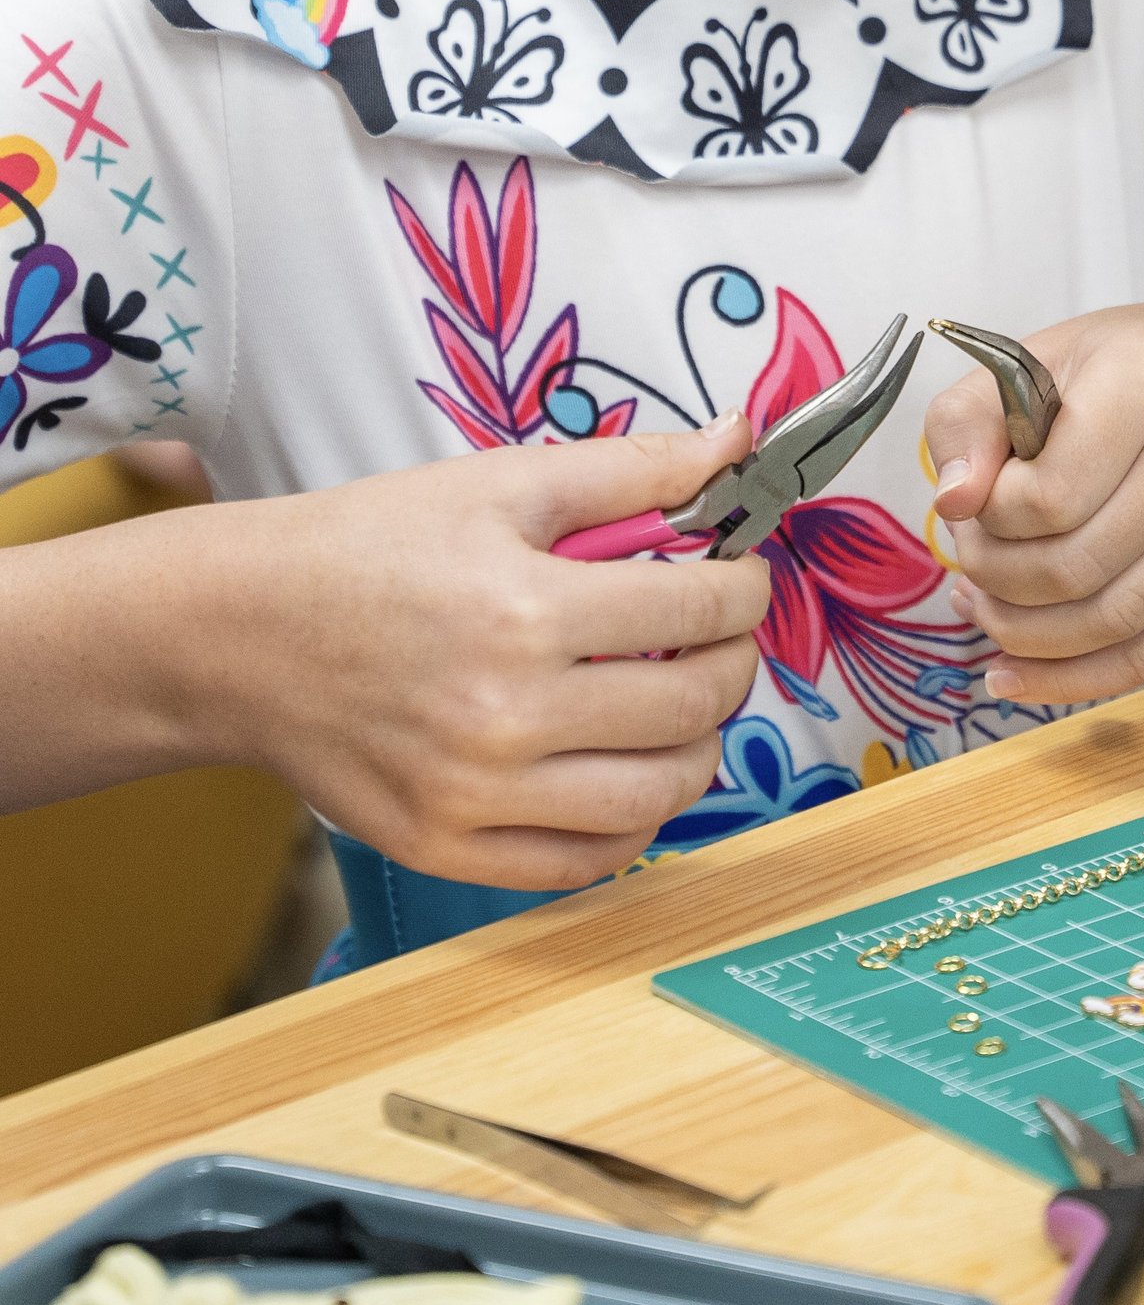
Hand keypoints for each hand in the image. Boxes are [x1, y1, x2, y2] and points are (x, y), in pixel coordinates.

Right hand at [170, 416, 770, 889]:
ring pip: (659, 794)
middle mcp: (505, 713)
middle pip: (693, 705)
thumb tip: (737, 442)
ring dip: (697, 747)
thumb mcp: (498, 484)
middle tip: (717, 639)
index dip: (745, 588)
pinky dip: (635, 821)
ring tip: (679, 707)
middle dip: (732, 662)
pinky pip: (591, 862)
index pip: (701, 608)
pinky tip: (627, 770)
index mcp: (525, 610)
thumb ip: (632, 470)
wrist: (236, 634)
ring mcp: (476, 794)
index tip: (740, 578)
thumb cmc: (369, 550)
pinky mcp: (447, 847)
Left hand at [923, 304, 1143, 703]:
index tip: (980, 509)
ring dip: (1030, 638)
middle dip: (1000, 586)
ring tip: (993, 615)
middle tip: (976, 572)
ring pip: (1116, 621)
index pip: (1046, 499)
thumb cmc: (1131, 375)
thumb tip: (954, 502)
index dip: (989, 524)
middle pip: (1077, 569)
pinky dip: (1080, 679)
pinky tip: (1023, 674)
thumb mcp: (1035, 362)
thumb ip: (968, 422)